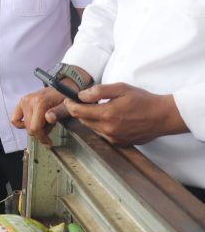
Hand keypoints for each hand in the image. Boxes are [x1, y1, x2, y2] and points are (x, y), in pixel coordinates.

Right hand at [11, 87, 69, 146]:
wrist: (63, 87)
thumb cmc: (66, 98)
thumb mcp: (67, 106)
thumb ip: (59, 112)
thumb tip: (49, 118)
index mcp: (40, 102)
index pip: (35, 128)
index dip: (42, 138)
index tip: (49, 143)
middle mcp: (29, 101)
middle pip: (29, 128)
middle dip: (40, 133)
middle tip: (50, 129)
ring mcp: (24, 101)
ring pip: (24, 125)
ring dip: (35, 128)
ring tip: (45, 123)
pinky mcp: (22, 102)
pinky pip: (15, 118)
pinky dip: (22, 124)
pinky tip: (31, 122)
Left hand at [66, 83, 187, 145]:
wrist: (163, 116)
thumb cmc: (143, 100)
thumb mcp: (121, 88)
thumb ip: (99, 91)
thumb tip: (81, 95)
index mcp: (107, 114)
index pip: (78, 111)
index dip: (70, 104)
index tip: (68, 99)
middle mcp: (108, 129)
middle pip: (83, 120)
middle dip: (79, 110)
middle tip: (83, 101)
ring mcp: (113, 137)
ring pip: (92, 127)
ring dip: (90, 118)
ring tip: (99, 108)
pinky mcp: (119, 142)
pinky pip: (102, 134)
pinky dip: (100, 125)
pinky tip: (109, 118)